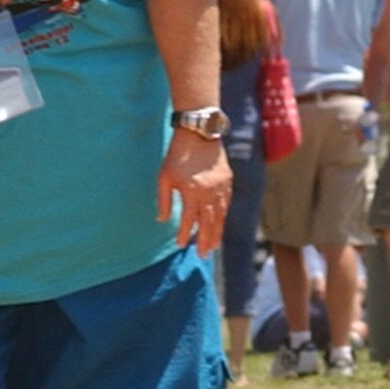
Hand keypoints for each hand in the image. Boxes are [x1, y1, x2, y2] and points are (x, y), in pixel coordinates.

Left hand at [157, 129, 230, 258]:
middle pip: (209, 222)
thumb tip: (162, 220)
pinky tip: (219, 225)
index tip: (180, 244)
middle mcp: (209, 192)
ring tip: (213, 246)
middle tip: (202, 255)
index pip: (189, 220)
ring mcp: (221, 186)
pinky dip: (223, 216)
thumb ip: (164, 200)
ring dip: (217, 232)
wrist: (199, 133)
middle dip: (205, 240)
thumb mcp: (164, 177)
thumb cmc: (177, 155)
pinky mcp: (228, 181)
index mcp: (192, 191)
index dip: (185, 234)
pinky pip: (226, 203)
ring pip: (220, 215)